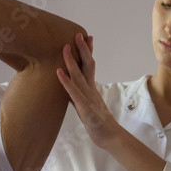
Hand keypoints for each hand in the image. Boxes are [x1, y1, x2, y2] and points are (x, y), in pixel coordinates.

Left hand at [56, 32, 117, 149]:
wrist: (111, 137)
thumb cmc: (98, 123)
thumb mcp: (86, 107)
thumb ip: (78, 98)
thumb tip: (69, 91)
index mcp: (92, 89)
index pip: (90, 66)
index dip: (87, 52)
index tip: (86, 37)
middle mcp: (91, 90)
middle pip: (87, 65)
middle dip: (82, 49)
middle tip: (78, 34)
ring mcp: (88, 97)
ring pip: (79, 76)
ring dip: (71, 61)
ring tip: (65, 47)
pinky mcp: (84, 107)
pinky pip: (73, 92)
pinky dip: (65, 81)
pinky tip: (59, 72)